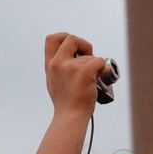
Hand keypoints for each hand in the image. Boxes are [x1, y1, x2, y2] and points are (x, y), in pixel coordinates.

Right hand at [32, 32, 105, 153]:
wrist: (70, 117)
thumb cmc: (66, 103)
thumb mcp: (54, 82)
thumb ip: (60, 68)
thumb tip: (75, 57)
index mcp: (50, 65)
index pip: (52, 39)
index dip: (64, 36)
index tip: (73, 45)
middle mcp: (58, 63)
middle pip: (71, 38)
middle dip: (83, 44)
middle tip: (88, 56)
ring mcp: (71, 66)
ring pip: (90, 55)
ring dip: (94, 65)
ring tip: (92, 80)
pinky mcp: (84, 71)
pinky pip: (100, 61)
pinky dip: (103, 69)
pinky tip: (99, 79)